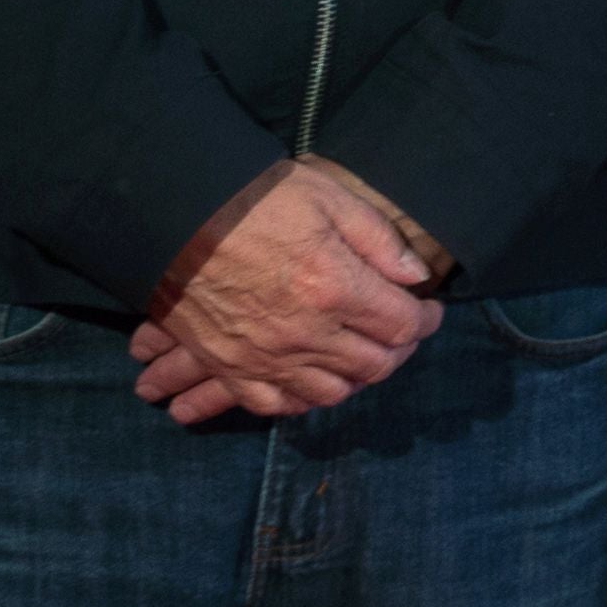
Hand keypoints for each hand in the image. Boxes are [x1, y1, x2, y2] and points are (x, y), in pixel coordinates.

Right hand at [131, 158, 441, 423]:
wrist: (177, 219)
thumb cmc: (257, 201)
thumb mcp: (330, 200)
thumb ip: (379, 241)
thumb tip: (415, 276)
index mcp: (336, 288)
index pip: (403, 325)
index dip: (426, 320)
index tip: (429, 309)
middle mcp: (306, 333)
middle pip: (374, 365)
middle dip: (399, 349)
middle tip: (400, 331)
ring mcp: (266, 357)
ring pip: (330, 393)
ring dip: (356, 377)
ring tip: (361, 353)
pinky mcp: (231, 367)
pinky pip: (275, 405)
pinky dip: (301, 399)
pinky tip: (312, 380)